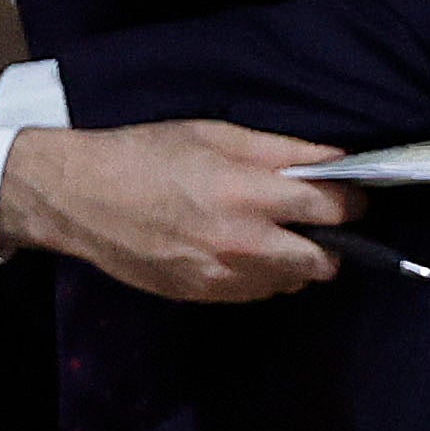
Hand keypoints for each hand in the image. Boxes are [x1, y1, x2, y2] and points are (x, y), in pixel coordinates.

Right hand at [0, 116, 342, 304]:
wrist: (77, 197)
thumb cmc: (146, 155)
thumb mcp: (219, 135)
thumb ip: (284, 153)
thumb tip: (337, 162)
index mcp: (248, 195)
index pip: (333, 210)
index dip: (352, 202)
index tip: (352, 196)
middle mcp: (240, 244)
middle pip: (323, 262)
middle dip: (331, 242)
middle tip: (317, 221)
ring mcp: (218, 276)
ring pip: (290, 283)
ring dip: (295, 262)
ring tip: (274, 233)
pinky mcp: (198, 295)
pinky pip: (254, 293)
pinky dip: (261, 275)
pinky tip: (242, 249)